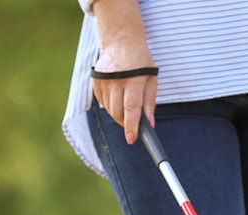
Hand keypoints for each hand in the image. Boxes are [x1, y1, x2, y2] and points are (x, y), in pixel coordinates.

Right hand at [90, 0, 156, 143]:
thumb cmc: (141, 63)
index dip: (131, 125)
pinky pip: (103, 102)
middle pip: (118, 111)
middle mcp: (117, 80)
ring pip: (109, 109)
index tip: (132, 139)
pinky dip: (111, 105)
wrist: (122, 42)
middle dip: (125, 123)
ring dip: (119, 115)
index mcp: (134, 80)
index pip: (131, 108)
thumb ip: (150, 102)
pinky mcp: (96, 80)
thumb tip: (150, 123)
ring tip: (127, 108)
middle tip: (133, 126)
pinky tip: (118, 98)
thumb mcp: (151, 80)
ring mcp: (104, 80)